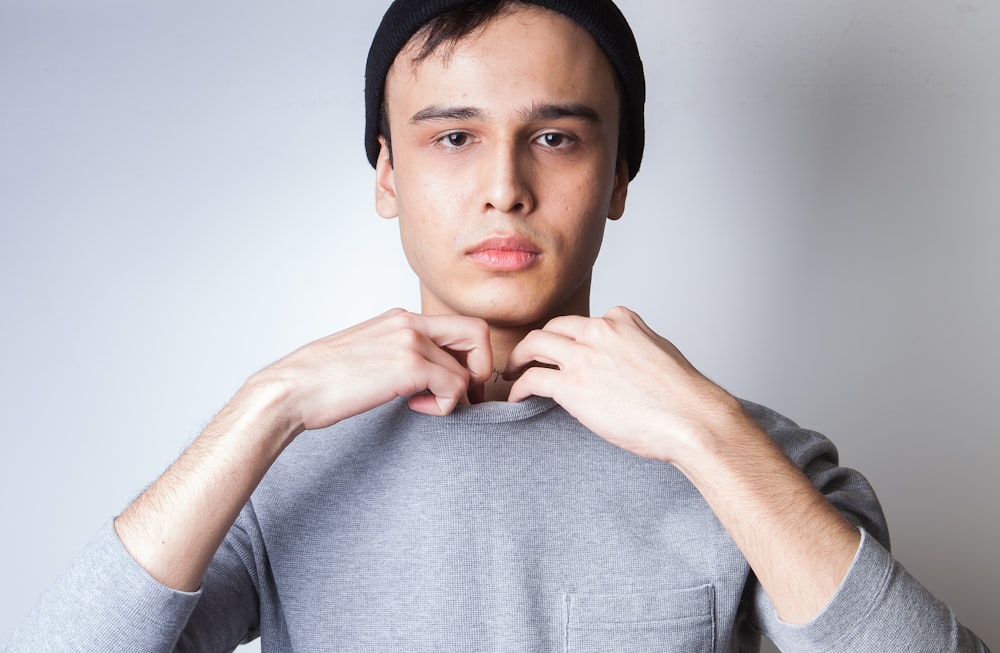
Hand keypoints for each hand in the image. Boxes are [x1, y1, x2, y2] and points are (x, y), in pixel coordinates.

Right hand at [253, 309, 493, 431]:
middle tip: (462, 398)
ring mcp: (410, 342)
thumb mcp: (369, 354)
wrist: (292, 389)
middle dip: (481, 371)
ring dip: (455, 396)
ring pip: (467, 369)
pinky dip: (444, 406)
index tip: (457, 385)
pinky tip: (414, 408)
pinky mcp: (408, 366)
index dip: (470, 357)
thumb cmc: (323, 381)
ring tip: (424, 405)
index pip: (460, 326)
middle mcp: (409, 323)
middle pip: (477, 333)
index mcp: (401, 319)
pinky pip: (454, 387)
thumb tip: (424, 378)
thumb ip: (398, 355)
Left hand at [506, 306, 742, 461]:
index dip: (570, 340)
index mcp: (621, 320)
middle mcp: (599, 330)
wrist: (690, 418)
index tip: (563, 355)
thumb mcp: (660, 351)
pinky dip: (518, 386)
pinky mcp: (572, 385)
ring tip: (511, 373)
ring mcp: (584, 356)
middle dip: (536, 342)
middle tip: (525, 358)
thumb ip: (635, 344)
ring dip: (518, 358)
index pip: (583, 322)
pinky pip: (532, 379)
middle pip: (553, 328)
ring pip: (535, 344)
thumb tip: (623, 358)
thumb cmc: (682, 396)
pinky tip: (516, 396)